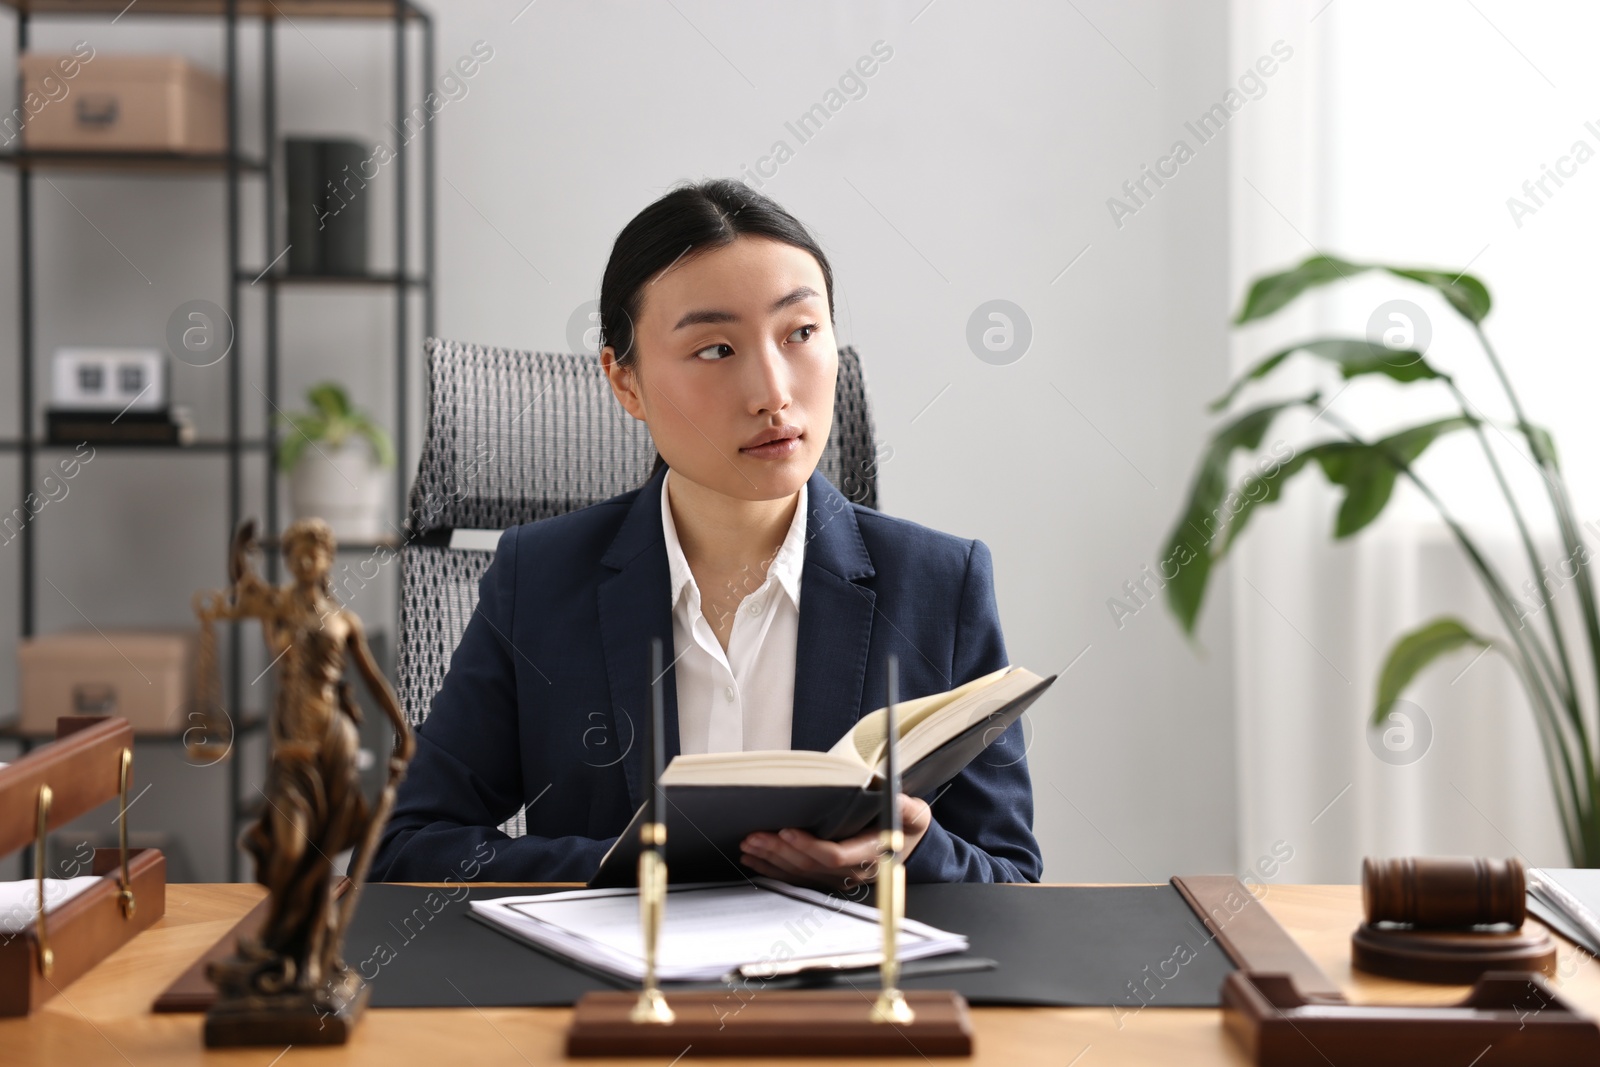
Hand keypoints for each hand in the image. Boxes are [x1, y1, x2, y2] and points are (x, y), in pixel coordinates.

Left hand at [739, 794, 931, 893]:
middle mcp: (854, 872)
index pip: (835, 856)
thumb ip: (906, 806)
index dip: (808, 846)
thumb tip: (896, 799)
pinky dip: (774, 868)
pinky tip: (755, 859)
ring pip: (800, 873)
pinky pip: (797, 878)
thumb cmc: (907, 821)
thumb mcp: (913, 811)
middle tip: (755, 835)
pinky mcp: (828, 878)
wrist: (908, 839)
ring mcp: (839, 878)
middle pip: (811, 866)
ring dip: (772, 860)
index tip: (787, 830)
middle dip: (780, 851)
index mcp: (873, 854)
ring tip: (749, 844)